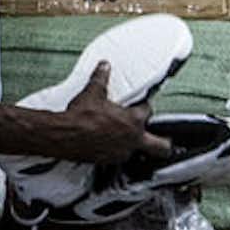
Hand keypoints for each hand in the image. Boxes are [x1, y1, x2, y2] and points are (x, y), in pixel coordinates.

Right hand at [11, 67, 175, 166]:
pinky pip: (118, 158)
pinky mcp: (108, 161)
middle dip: (164, 143)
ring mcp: (122, 152)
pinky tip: (107, 146)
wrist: (65, 135)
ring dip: (135, 146)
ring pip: (138, 153)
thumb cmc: (81, 117)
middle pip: (161, 147)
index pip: (148, 111)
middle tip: (164, 141)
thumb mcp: (93, 93)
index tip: (140, 105)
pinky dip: (116, 152)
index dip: (144, 107)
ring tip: (126, 140)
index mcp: (133, 120)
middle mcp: (132, 139)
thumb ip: (101, 79)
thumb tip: (104, 67)